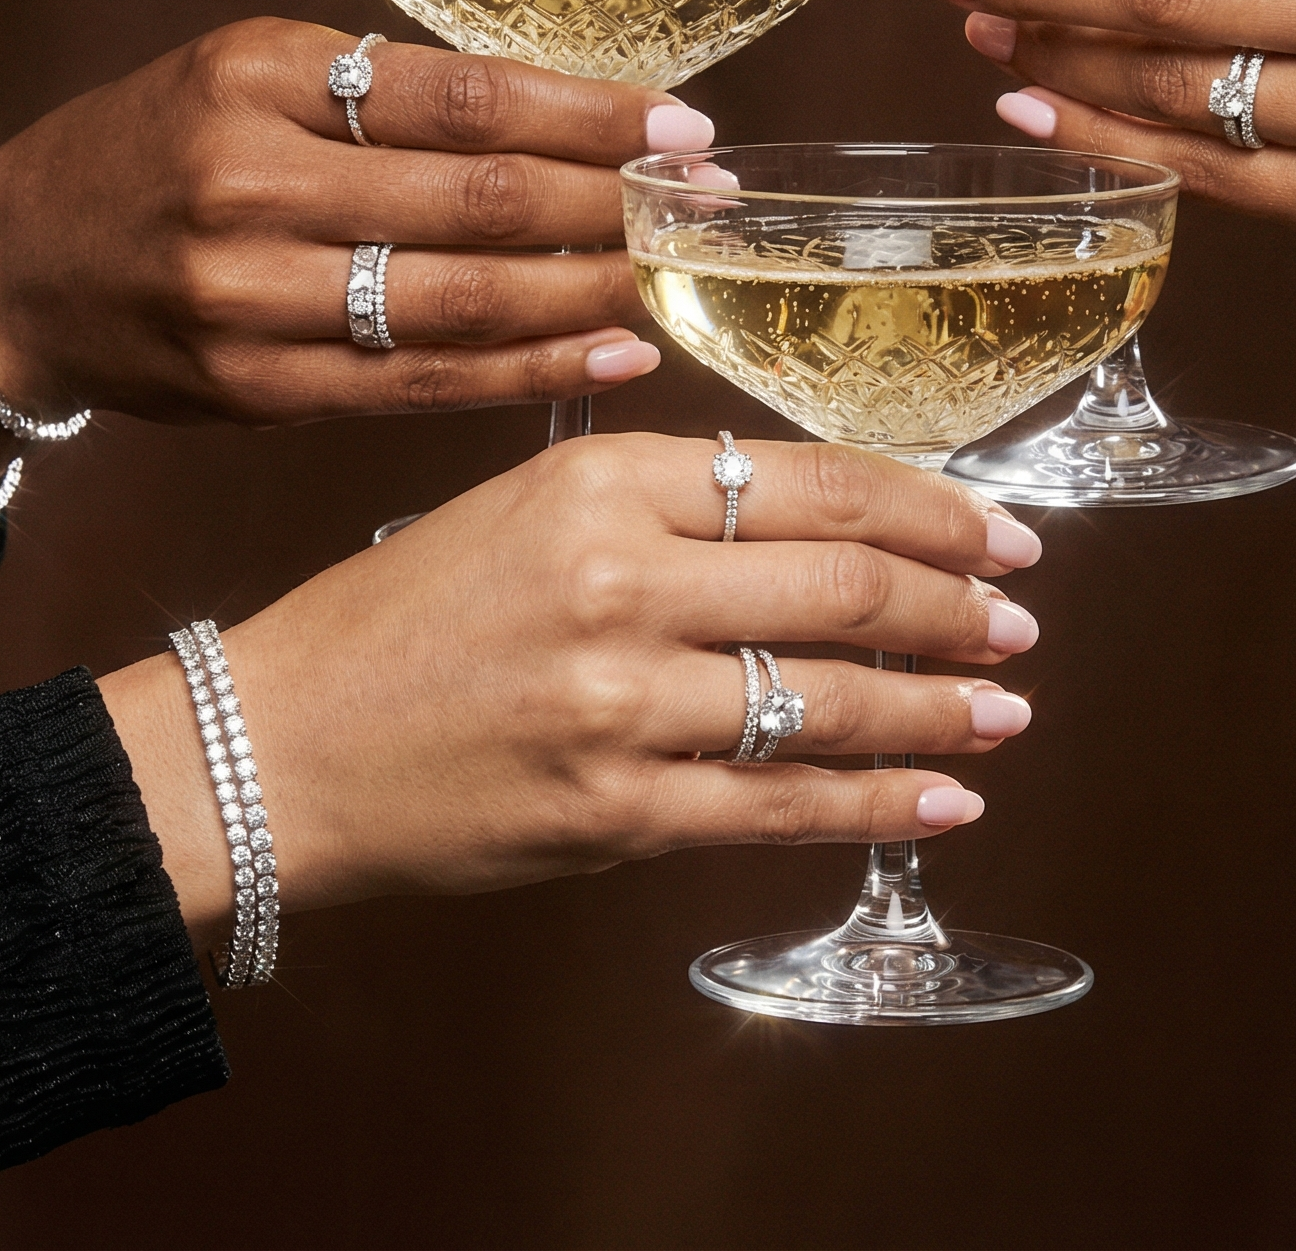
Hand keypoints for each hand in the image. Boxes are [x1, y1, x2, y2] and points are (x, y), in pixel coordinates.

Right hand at [0, 16, 717, 424]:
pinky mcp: (257, 389)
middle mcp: (249, 185)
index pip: (463, 97)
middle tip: (703, 205)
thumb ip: (384, 94)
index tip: (681, 127)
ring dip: (589, 292)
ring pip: (461, 303)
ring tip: (673, 277)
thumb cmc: (157, 151)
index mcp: (256, 78)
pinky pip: (422, 385)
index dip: (589, 116)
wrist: (15, 270)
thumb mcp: (248, 74)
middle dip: (613, 205)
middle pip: (477, 202)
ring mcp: (249, 298)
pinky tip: (614, 357)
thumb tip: (567, 119)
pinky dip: (531, 374)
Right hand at [99, 435, 1049, 940]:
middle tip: (1021, 617)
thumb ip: (667, 505)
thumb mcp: (525, 506)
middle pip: (844, 588)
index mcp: (601, 482)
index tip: (998, 532)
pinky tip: (947, 795)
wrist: (275, 746)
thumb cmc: (399, 620)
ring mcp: (620, 704)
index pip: (814, 484)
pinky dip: (881, 801)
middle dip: (956, 606)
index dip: (930, 513)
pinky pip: (783, 807)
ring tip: (1006, 706)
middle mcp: (619, 580)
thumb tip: (827, 528)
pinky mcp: (614, 813)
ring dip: (941, 706)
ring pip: (830, 699)